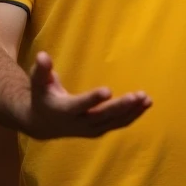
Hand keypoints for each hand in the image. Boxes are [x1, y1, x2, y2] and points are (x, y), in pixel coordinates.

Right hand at [23, 52, 151, 138]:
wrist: (42, 124)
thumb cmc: (42, 96)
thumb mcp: (38, 83)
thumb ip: (42, 70)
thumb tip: (42, 55)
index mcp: (64, 110)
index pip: (80, 105)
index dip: (93, 99)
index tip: (108, 90)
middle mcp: (78, 123)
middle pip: (102, 116)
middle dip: (120, 107)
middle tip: (137, 96)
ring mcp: (90, 129)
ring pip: (114, 122)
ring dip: (132, 111)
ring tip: (147, 99)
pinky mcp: (99, 130)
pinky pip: (118, 124)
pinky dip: (133, 116)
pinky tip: (146, 104)